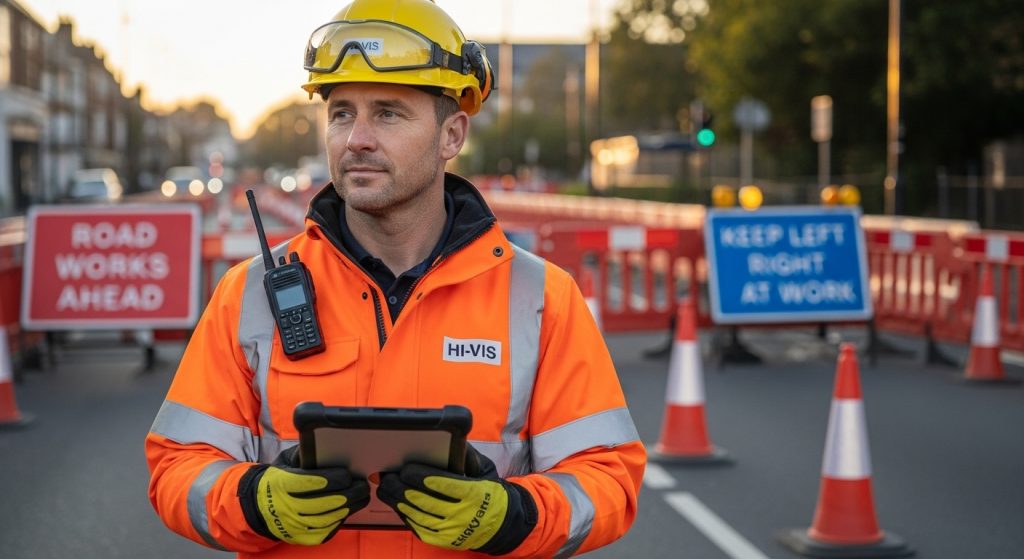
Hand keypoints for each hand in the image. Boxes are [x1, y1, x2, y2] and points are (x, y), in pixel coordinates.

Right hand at [239, 447, 369, 545]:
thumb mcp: (283, 462)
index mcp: (282, 484)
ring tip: (361, 497)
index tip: (347, 474)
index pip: (312, 482)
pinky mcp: (298, 538)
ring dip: (349, 508)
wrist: (256, 507)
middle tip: (362, 485)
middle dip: (349, 493)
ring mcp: (292, 525)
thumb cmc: (276, 480)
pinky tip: (347, 511)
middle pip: (325, 502)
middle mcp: (286, 507)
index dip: (333, 478)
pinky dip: (338, 522)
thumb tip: (323, 446)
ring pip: (327, 519)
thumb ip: (302, 454)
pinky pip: (324, 532)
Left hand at [377, 445, 535, 554]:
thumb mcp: (485, 472)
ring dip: (398, 501)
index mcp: (474, 494)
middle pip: (426, 500)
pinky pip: (419, 528)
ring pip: (418, 515)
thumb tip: (452, 441)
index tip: (406, 469)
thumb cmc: (490, 494)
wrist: (501, 526)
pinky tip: (397, 504)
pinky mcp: (444, 541)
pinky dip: (405, 515)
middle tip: (388, 476)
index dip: (422, 477)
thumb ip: (468, 456)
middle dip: (402, 487)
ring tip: (386, 488)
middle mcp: (462, 514)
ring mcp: (452, 530)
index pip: (444, 484)